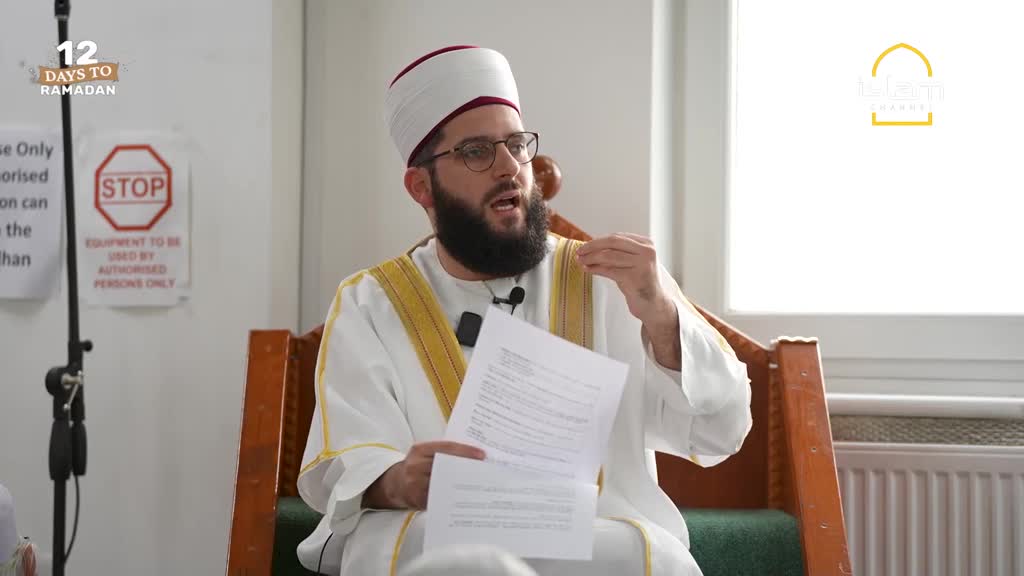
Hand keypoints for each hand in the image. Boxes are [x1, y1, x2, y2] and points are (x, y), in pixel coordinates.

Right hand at [363, 441, 485, 509]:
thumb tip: (475, 456)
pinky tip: (467, 498)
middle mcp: (415, 465)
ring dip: (463, 484)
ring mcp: (414, 484)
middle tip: (486, 471)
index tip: (482, 455)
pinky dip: (454, 498)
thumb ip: (443, 453)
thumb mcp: (425, 455)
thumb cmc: (417, 468)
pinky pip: (439, 498)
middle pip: (447, 465)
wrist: (394, 485)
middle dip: (467, 468)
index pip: (446, 447)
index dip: (465, 451)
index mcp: (419, 450)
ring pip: (444, 483)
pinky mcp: (417, 500)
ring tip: (480, 485)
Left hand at [575, 233, 673, 323]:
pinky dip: (596, 269)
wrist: (653, 304)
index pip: (617, 237)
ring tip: (580, 261)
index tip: (585, 246)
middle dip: (592, 246)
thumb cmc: (639, 283)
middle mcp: (646, 251)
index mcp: (646, 244)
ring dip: (591, 258)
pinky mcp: (635, 277)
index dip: (598, 240)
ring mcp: (642, 264)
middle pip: (613, 242)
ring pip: (609, 256)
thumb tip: (590, 246)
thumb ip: (618, 252)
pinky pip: (609, 270)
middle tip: (579, 251)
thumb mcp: (631, 262)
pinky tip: (587, 269)